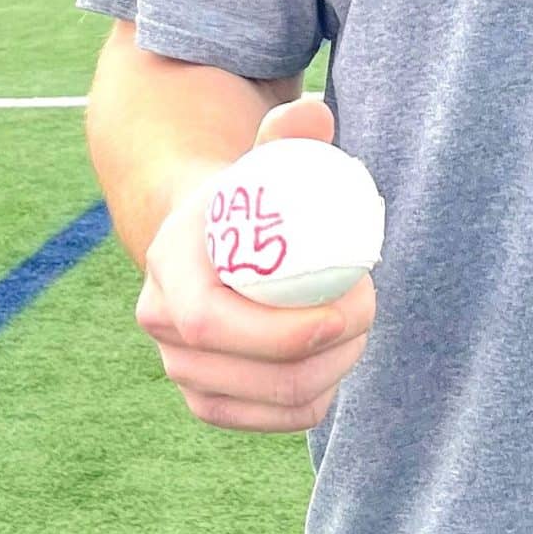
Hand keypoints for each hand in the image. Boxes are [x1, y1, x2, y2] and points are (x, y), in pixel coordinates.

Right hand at [135, 95, 377, 432]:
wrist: (210, 231)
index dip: (279, 331)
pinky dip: (313, 400)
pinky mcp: (209, 398)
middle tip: (370, 308)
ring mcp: (182, 368)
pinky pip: (268, 419)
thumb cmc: (249, 190)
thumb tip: (313, 114)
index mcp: (167, 265)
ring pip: (264, 400)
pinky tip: (337, 363)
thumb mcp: (263, 156)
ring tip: (361, 328)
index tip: (347, 306)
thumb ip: (289, 129)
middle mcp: (162, 326)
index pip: (208, 321)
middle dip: (323, 352)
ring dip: (328, 373)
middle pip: (245, 371)